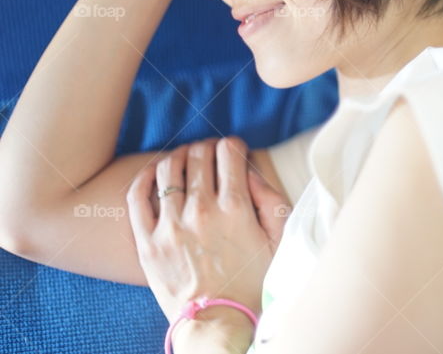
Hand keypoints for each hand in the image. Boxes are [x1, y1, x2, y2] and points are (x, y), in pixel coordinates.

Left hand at [126, 136, 289, 323]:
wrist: (218, 323)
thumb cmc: (254, 283)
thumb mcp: (279, 241)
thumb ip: (271, 200)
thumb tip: (251, 170)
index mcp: (236, 208)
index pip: (229, 151)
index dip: (233, 146)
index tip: (233, 152)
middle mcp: (201, 211)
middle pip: (198, 155)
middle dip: (206, 148)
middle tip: (209, 155)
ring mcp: (170, 226)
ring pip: (168, 169)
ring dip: (178, 156)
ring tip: (184, 161)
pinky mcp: (147, 242)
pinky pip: (137, 196)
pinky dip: (145, 176)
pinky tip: (154, 173)